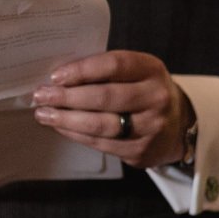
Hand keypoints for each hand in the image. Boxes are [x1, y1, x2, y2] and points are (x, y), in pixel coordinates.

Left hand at [33, 50, 192, 169]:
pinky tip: (62, 127)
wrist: (177, 126)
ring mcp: (152, 127)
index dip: (82, 70)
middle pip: (106, 97)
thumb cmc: (143, 91)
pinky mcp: (142, 151)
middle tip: (41, 96)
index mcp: (152, 70)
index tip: (56, 76)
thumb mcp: (135, 72)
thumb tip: (58, 78)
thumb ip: (104, 71)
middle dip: (68, 97)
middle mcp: (157, 98)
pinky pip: (102, 144)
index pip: (115, 66)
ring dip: (67, 120)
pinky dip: (76, 135)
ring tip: (44, 114)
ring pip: (101, 125)